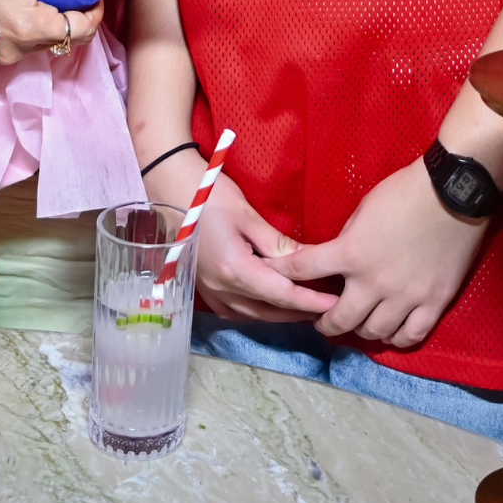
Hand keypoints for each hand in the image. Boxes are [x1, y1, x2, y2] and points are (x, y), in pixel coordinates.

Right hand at [0, 0, 103, 64]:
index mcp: (28, 28)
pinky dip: (28, 25)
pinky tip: (14, 1)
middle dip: (69, 11)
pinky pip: (23, 44)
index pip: (82, 31)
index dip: (94, 9)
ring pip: (44, 42)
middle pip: (64, 37)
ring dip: (48, 18)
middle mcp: (16, 51)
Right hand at [153, 155, 337, 324]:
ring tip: (302, 308)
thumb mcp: (247, 215)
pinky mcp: (203, 287)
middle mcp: (221, 288)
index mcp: (234, 270)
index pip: (281, 295)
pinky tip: (267, 305)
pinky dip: (256, 312)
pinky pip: (234, 311)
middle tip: (325, 309)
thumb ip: (277, 243)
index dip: (309, 302)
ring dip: (278, 314)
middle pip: (268, 311)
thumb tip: (306, 260)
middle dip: (298, 312)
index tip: (333, 306)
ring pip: (251, 315)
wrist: (170, 188)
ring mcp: (209, 290)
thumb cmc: (208, 195)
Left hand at [267, 162, 486, 349]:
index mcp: (351, 253)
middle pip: (339, 319)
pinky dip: (396, 337)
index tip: (273, 279)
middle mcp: (374, 282)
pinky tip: (390, 331)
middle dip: (324, 322)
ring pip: (374, 332)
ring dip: (361, 329)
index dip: (283, 275)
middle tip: (322, 320)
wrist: (452, 193)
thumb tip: (337, 261)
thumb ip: (348, 240)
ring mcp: (406, 297)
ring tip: (357, 323)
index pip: (304, 270)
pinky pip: (410, 336)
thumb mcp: (363, 210)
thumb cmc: (404, 192)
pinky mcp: (433, 302)